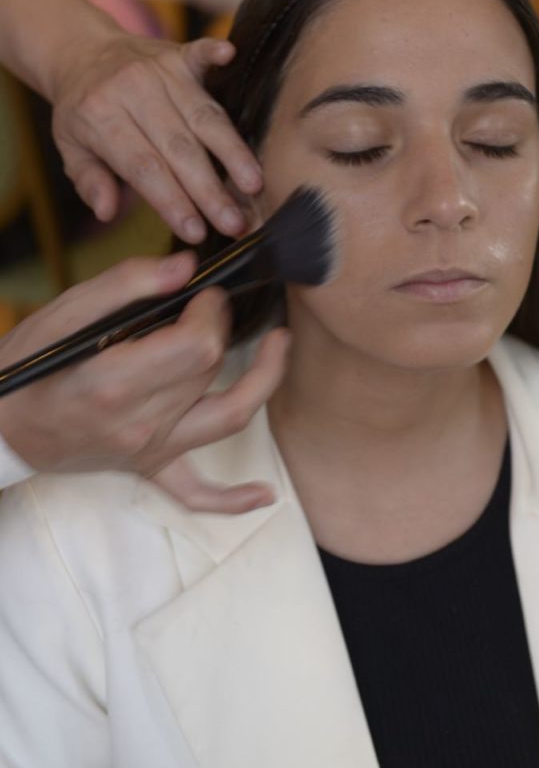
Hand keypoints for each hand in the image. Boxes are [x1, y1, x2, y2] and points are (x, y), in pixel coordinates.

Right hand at [0, 254, 289, 512]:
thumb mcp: (65, 311)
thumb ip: (127, 284)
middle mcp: (139, 423)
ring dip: (265, 381)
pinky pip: (195, 495)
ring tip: (281, 346)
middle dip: (222, 326)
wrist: (1, 425)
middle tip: (212, 304)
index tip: (203, 291)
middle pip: (211, 370)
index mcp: (116, 382)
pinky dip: (232, 500)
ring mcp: (148, 451)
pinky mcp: (148, 469)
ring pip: (226, 420)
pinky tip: (266, 495)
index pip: (198, 346)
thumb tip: (185, 267)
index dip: (211, 310)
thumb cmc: (27, 367)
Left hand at [49, 32, 261, 241]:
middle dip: (210, 190)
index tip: (196, 231)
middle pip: (179, 148)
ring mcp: (158, 71)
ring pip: (203, 116)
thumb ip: (89, 180)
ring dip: (232, 151)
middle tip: (234, 223)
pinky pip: (200, 53)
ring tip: (253, 184)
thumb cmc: (82, 109)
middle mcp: (132, 93)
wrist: (80, 50)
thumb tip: (106, 212)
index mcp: (101, 119)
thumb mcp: (70, 148)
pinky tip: (231, 55)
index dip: (173, 201)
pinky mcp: (177, 54)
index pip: (144, 168)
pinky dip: (215, 53)